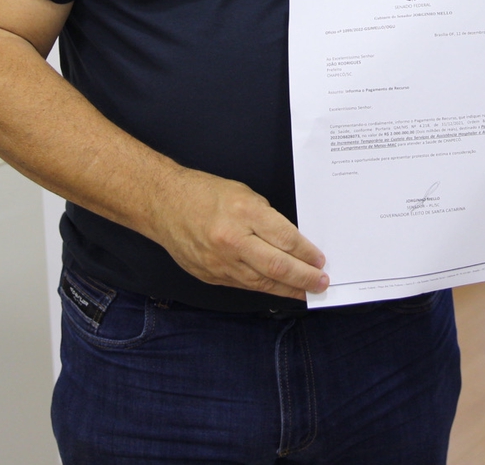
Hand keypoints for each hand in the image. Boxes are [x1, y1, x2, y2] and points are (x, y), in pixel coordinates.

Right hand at [148, 167, 329, 299]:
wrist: (163, 204)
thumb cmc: (204, 193)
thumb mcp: (243, 194)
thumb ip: (267, 219)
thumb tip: (292, 243)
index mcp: (244, 212)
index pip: (285, 238)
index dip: (307, 252)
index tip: (320, 260)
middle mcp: (232, 239)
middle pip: (277, 265)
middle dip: (304, 277)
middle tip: (322, 282)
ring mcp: (219, 261)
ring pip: (261, 282)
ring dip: (288, 289)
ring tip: (306, 291)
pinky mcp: (210, 275)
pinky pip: (243, 285)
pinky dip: (264, 288)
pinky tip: (278, 289)